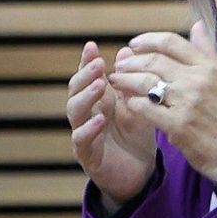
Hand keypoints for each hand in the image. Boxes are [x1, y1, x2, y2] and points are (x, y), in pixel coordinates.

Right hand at [67, 41, 156, 206]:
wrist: (141, 172)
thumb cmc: (137, 135)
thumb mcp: (139, 104)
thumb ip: (132, 81)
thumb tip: (125, 50)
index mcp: (100, 100)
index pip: (89, 77)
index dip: (87, 61)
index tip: (91, 45)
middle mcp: (88, 114)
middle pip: (76, 91)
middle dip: (85, 76)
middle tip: (98, 64)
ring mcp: (85, 134)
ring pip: (75, 112)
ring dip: (85, 97)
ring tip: (99, 86)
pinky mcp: (88, 155)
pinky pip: (82, 141)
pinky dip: (89, 129)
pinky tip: (99, 119)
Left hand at [110, 21, 216, 182]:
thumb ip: (208, 51)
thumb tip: (197, 26)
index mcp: (208, 67)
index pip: (172, 42)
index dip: (147, 40)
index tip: (133, 45)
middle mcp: (197, 81)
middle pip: (154, 61)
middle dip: (131, 61)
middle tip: (120, 65)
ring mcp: (186, 103)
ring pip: (145, 82)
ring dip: (125, 80)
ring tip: (116, 81)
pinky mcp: (177, 125)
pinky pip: (144, 108)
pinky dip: (132, 103)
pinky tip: (129, 103)